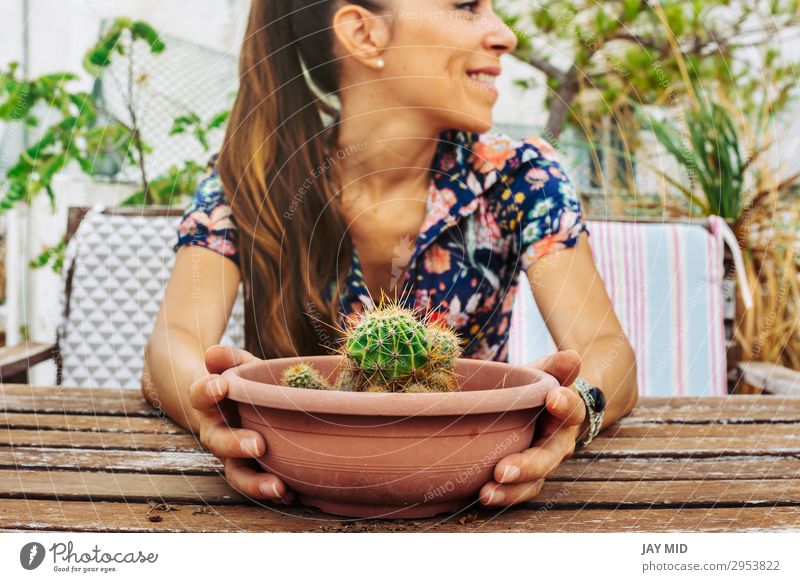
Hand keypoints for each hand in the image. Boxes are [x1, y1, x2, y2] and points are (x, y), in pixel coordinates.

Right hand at [188, 344, 294, 504]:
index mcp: (208, 402)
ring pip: (237, 474)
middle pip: (218, 443)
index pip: (199, 395)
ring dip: (256, 483)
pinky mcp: (251, 469)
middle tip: (258, 445)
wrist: (232, 404)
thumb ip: (227, 358)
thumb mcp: (235, 364)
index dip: (206, 391)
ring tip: (279, 487)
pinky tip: (294, 493)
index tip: (219, 385)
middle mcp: (216, 432)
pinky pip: (258, 483)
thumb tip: (213, 353)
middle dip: (236, 445)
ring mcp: (232, 454)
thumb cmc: (238, 380)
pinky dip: (274, 491)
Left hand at [479, 349, 585, 506]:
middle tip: (503, 470)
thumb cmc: (537, 388)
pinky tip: (481, 496)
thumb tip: (571, 356)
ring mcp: (544, 463)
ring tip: (486, 493)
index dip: (565, 404)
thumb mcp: (545, 373)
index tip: (553, 398)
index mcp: (567, 413)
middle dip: (528, 464)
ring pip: (534, 481)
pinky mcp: (526, 478)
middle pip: (549, 456)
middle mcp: (559, 442)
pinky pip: (518, 491)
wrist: (536, 410)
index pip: (572, 408)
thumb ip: (555, 366)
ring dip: (511, 490)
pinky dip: (502, 496)